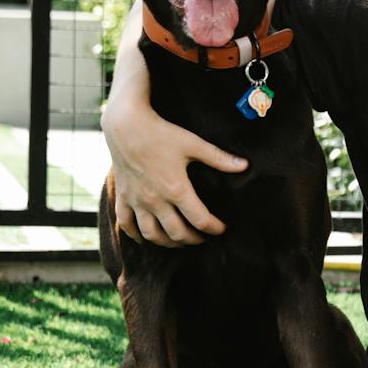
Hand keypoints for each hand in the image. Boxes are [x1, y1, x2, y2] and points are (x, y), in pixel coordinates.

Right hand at [101, 100, 246, 245]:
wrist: (125, 124)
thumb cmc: (160, 132)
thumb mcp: (192, 143)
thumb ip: (218, 158)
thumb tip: (244, 165)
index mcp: (176, 189)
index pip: (200, 220)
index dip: (214, 228)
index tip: (222, 229)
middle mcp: (155, 200)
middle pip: (177, 233)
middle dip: (193, 239)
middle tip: (202, 237)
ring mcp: (137, 201)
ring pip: (152, 235)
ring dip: (167, 242)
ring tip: (178, 240)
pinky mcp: (123, 196)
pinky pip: (126, 224)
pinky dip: (135, 235)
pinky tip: (145, 237)